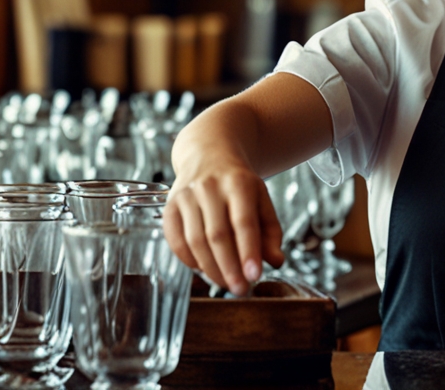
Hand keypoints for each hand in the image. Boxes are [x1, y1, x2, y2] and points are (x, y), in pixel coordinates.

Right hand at [163, 159, 284, 296]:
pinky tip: (203, 270)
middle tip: (241, 290)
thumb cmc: (240, 184)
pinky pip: (176, 240)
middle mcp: (210, 187)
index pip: (244, 222)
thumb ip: (270, 232)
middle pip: (217, 235)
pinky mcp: (169, 206)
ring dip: (210, 270)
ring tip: (226, 285)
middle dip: (229, 268)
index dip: (249, 251)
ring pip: (195, 241)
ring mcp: (186, 195)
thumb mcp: (261, 200)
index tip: (255, 277)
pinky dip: (188, 261)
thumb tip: (275, 262)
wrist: (209, 154)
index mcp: (239, 183)